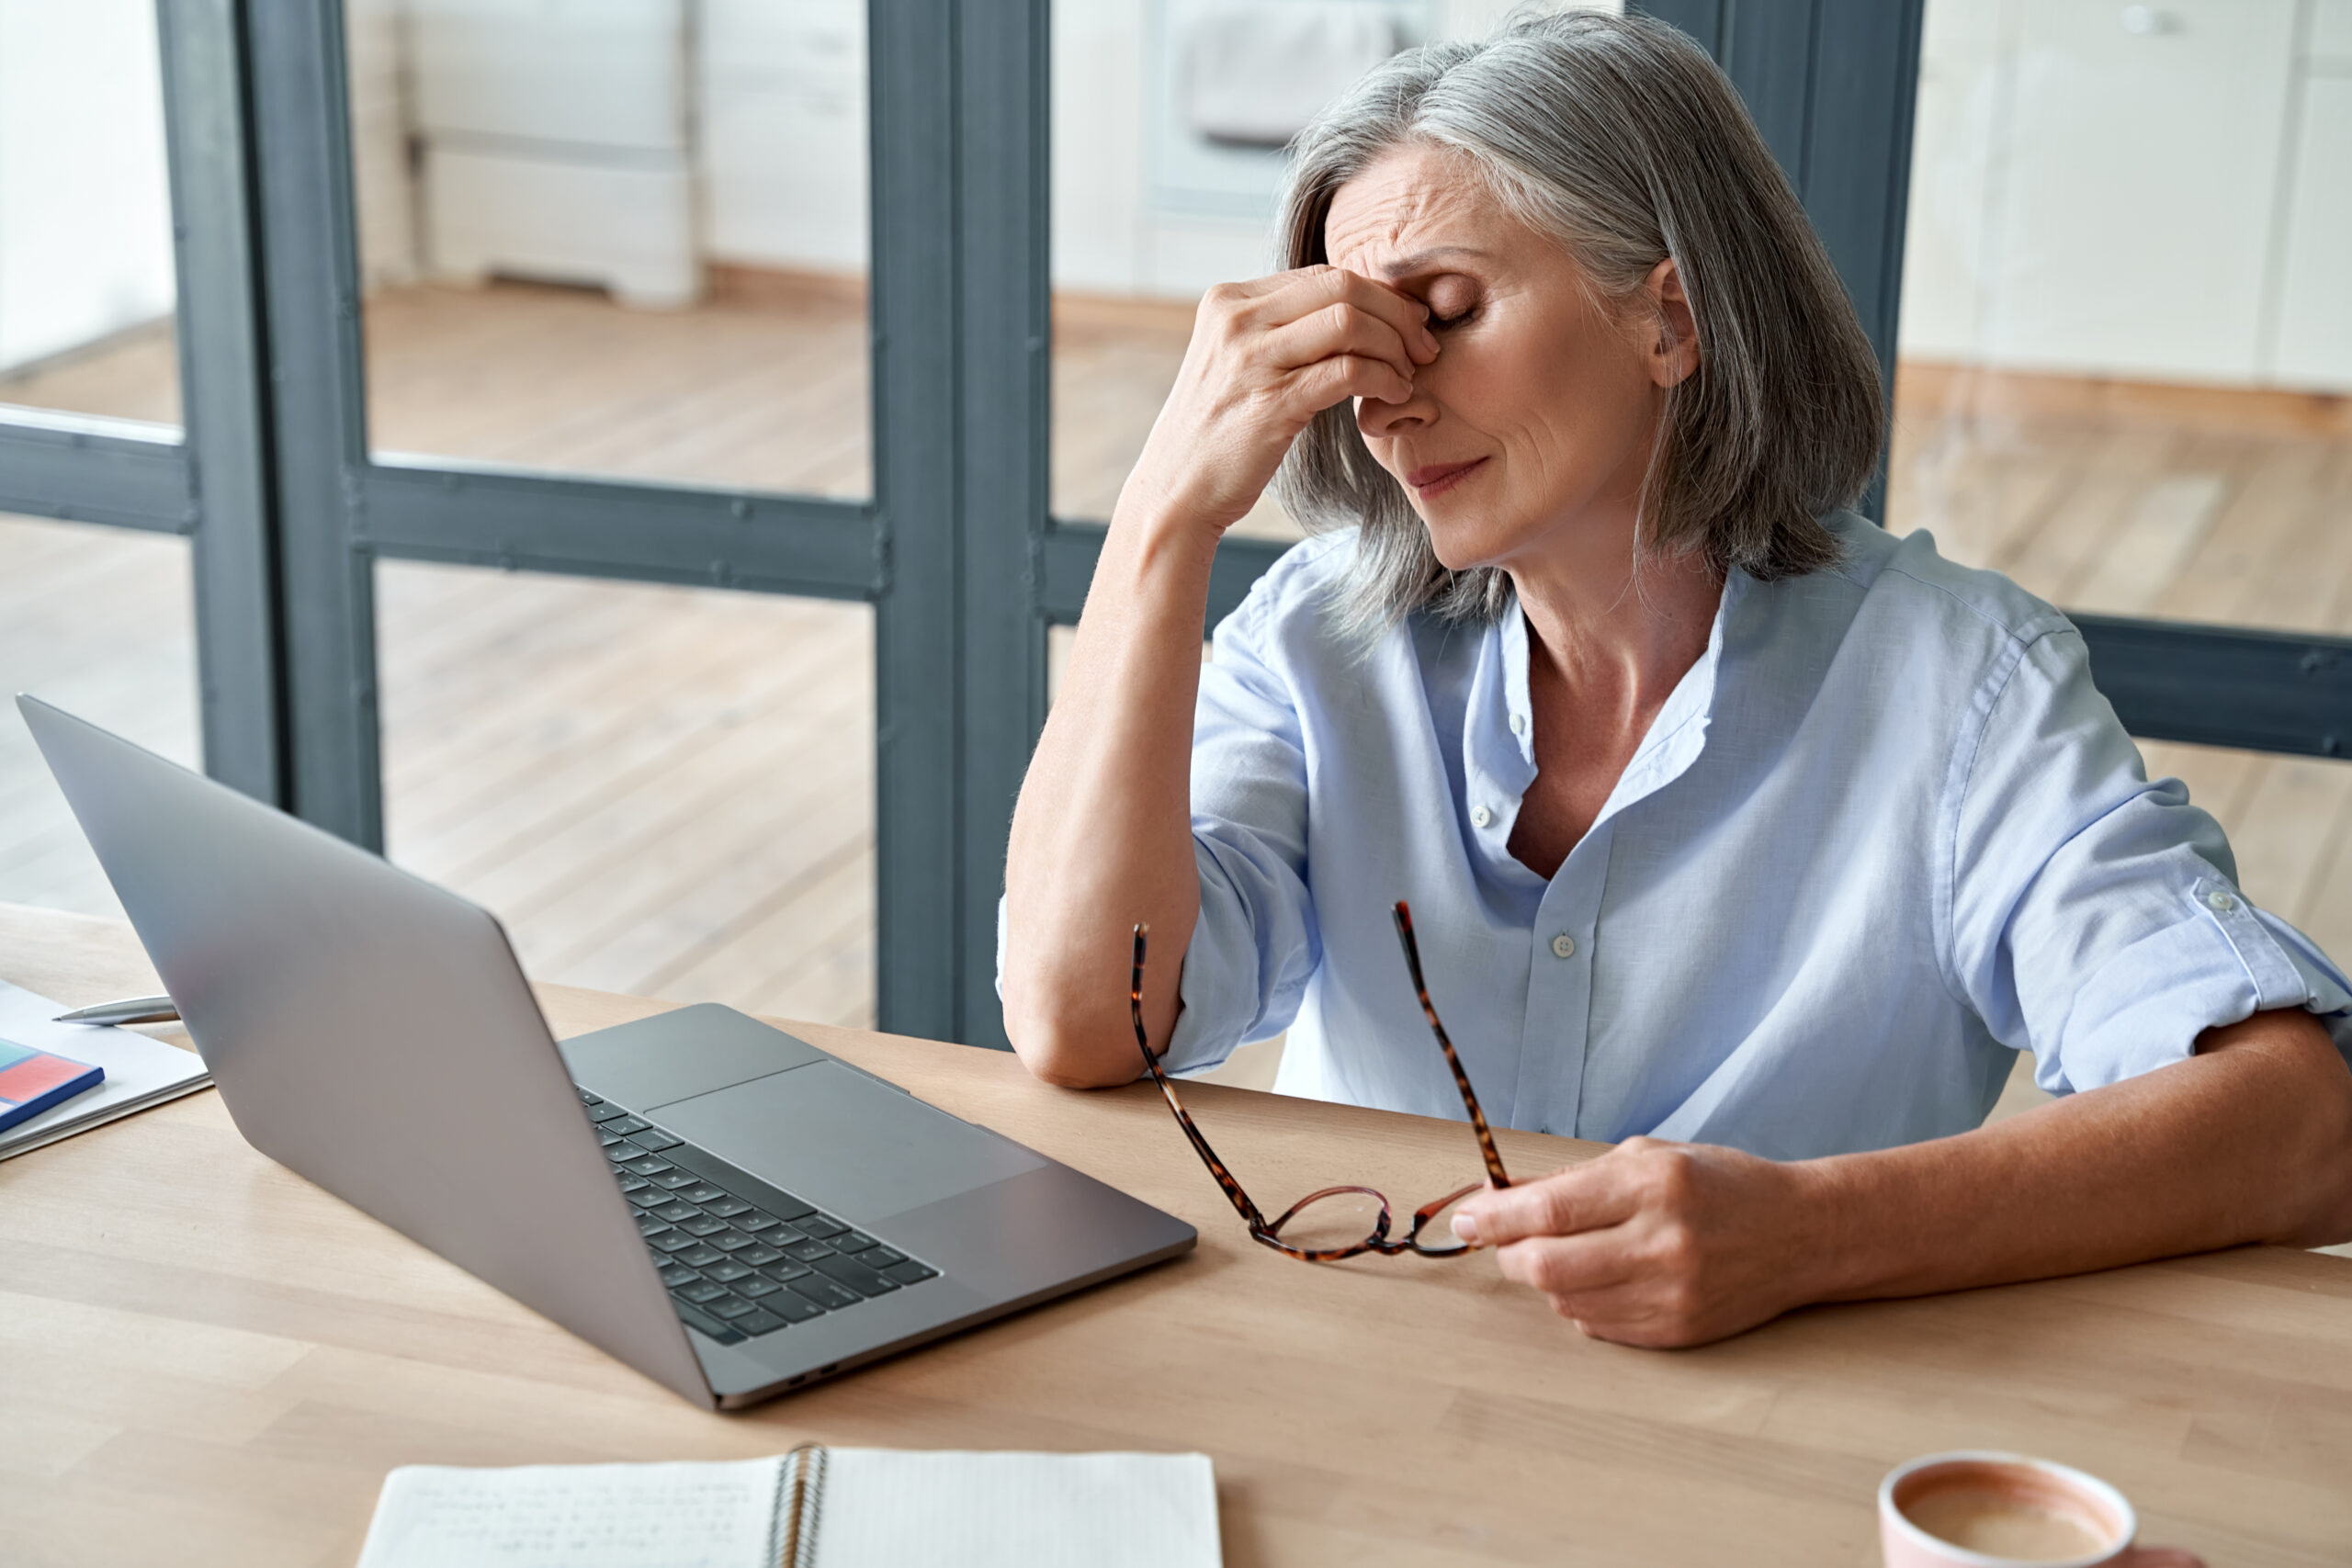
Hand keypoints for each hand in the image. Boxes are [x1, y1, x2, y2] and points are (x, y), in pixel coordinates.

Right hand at [1119, 266, 1439, 534]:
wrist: (1176, 491)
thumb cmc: (1219, 431)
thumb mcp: (1239, 362)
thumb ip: (1281, 329)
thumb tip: (1354, 309)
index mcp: (1229, 300)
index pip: (1323, 274)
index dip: (1378, 294)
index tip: (1407, 323)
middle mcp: (1235, 319)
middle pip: (1342, 287)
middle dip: (1396, 313)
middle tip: (1422, 346)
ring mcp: (1250, 359)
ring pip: (1349, 322)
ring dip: (1395, 346)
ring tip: (1408, 374)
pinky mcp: (1271, 403)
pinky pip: (1348, 371)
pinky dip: (1384, 378)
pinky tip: (1394, 394)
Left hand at [1450, 1136, 1825, 1347]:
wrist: (1801, 1233)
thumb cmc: (1720, 1185)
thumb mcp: (1649, 1157)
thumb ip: (1574, 1180)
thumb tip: (1500, 1197)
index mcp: (1653, 1185)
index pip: (1549, 1209)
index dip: (1494, 1217)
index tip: (1467, 1217)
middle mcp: (1663, 1242)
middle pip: (1547, 1265)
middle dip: (1510, 1255)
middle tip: (1506, 1242)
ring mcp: (1672, 1294)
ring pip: (1566, 1299)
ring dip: (1546, 1279)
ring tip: (1568, 1253)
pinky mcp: (1678, 1330)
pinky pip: (1596, 1326)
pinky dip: (1580, 1303)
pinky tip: (1601, 1279)